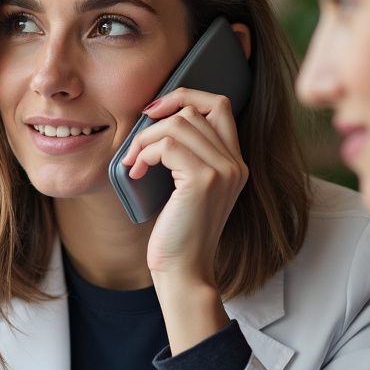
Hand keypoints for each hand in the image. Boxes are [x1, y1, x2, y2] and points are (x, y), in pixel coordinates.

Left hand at [123, 87, 248, 286]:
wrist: (183, 272)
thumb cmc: (177, 235)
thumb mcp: (186, 189)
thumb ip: (184, 157)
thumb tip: (155, 122)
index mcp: (235, 163)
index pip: (219, 105)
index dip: (185, 97)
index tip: (153, 112)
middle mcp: (236, 164)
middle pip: (196, 110)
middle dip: (156, 121)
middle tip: (136, 147)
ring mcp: (224, 171)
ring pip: (179, 124)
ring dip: (145, 140)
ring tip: (134, 164)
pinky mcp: (204, 181)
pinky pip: (169, 145)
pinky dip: (146, 153)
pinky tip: (136, 173)